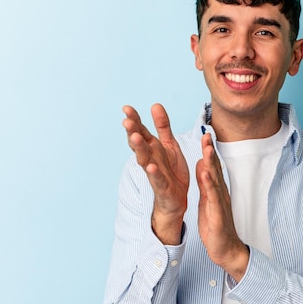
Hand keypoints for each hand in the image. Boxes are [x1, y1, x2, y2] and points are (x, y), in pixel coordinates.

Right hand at [123, 104, 188, 244]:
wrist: (176, 199)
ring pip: (144, 159)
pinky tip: (150, 166)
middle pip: (139, 144)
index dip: (134, 120)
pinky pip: (157, 178)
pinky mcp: (162, 186)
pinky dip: (153, 172)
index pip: (140, 131)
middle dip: (132, 132)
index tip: (126, 108)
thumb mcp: (169, 144)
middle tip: (126, 121)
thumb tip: (155, 104)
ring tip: (134, 138)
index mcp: (152, 147)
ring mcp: (154, 172)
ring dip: (139, 149)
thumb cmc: (170, 170)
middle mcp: (150, 158)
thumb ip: (162, 126)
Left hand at [196, 133, 248, 281]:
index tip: (204, 134)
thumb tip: (202, 164)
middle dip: (210, 150)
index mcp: (216, 190)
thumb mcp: (207, 201)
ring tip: (207, 147)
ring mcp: (220, 203)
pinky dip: (209, 184)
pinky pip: (213, 198)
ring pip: (215, 180)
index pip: (212, 166)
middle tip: (206, 132)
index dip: (208, 150)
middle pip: (215, 168)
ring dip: (212, 163)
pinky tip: (205, 173)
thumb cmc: (216, 227)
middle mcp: (220, 193)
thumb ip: (205, 183)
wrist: (226, 250)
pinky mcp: (218, 215)